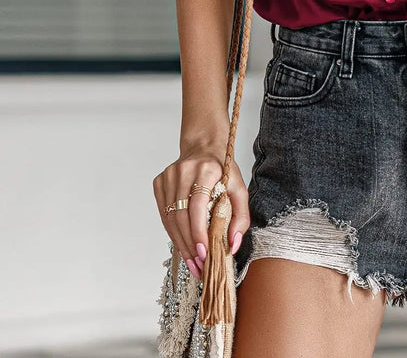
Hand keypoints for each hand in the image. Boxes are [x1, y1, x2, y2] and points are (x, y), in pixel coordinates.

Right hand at [153, 147, 250, 278]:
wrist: (203, 148)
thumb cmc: (222, 170)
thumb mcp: (239, 188)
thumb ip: (241, 216)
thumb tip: (233, 245)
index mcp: (205, 169)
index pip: (197, 205)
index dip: (198, 232)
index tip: (204, 253)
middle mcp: (183, 171)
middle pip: (181, 216)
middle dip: (190, 245)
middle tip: (199, 265)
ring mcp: (168, 176)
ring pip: (169, 218)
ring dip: (181, 244)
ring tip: (192, 262)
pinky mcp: (159, 183)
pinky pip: (163, 215)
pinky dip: (173, 233)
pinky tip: (183, 246)